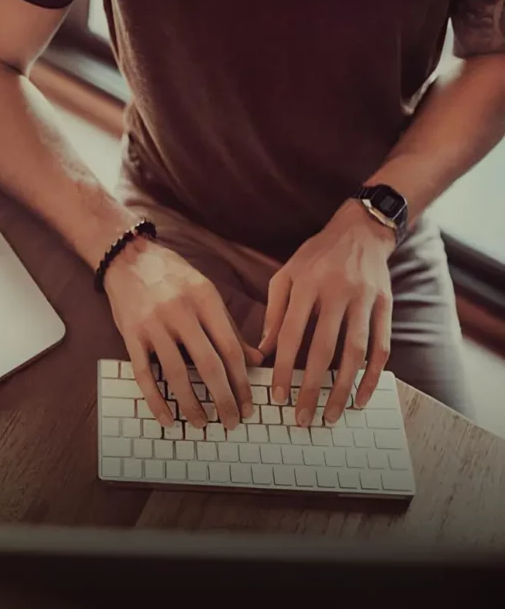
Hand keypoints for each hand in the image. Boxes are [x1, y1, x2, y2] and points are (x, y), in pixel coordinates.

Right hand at [104, 239, 262, 429]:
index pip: (230, 347)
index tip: (248, 403)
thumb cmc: (170, 275)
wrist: (126, 256)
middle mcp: (180, 311)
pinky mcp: (130, 335)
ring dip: (191, 404)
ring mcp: (152, 324)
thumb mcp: (204, 291)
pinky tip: (167, 417)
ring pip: (176, 373)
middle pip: (208, 364)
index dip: (242, 380)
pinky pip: (144, 374)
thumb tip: (255, 360)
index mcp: (204, 299)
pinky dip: (156, 400)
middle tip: (232, 421)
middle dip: (224, 399)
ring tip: (202, 423)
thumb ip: (228, 326)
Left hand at [259, 199, 395, 426]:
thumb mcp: (286, 276)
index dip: (283, 368)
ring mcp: (365, 300)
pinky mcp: (386, 306)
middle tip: (303, 418)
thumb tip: (262, 352)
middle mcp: (337, 292)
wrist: (361, 231)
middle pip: (323, 349)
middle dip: (312, 388)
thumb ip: (274, 312)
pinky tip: (361, 397)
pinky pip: (382, 347)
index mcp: (307, 285)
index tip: (277, 397)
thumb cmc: (315, 257)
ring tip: (330, 415)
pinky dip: (372, 376)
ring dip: (343, 389)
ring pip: (356, 353)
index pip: (292, 334)